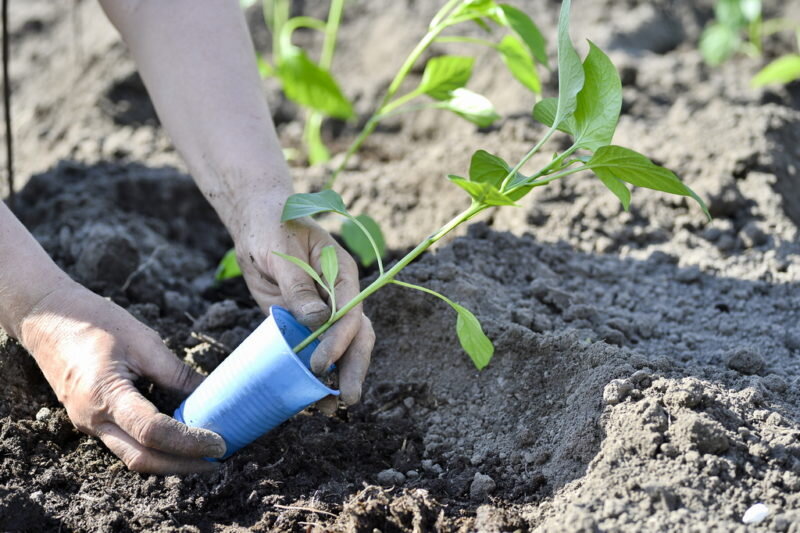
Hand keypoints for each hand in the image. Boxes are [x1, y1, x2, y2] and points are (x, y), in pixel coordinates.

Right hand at [19, 283, 225, 473]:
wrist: (47, 318)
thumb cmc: (95, 322)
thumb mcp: (144, 342)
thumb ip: (177, 374)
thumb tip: (213, 394)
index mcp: (105, 396)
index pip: (154, 433)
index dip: (190, 442)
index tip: (220, 443)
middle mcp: (93, 419)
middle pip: (143, 458)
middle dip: (183, 465)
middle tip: (218, 459)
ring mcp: (88, 423)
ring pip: (132, 456)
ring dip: (169, 461)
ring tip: (204, 452)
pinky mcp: (91, 420)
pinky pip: (124, 443)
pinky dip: (154, 447)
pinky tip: (178, 439)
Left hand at [233, 212, 373, 405]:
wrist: (257, 223)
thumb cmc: (272, 226)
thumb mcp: (281, 252)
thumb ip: (298, 287)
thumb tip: (316, 322)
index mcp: (341, 272)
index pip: (350, 312)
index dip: (338, 340)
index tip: (319, 364)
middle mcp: (339, 294)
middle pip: (357, 335)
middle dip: (353, 367)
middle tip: (347, 399)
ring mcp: (324, 309)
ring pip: (343, 346)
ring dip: (339, 375)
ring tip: (331, 407)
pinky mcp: (304, 320)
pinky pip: (315, 347)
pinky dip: (315, 372)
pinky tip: (312, 396)